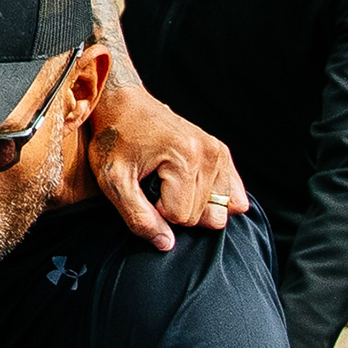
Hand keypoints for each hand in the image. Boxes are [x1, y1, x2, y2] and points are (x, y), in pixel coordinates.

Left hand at [87, 82, 244, 248]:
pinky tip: (191, 189)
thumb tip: (167, 244)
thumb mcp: (113, 180)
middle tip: (153, 186)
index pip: (181, 217)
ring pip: (219, 210)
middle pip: (203, 216)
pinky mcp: (221, 152)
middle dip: (175, 210)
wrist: (122, 102)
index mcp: (184, 157)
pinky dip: (214, 200)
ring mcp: (218, 151)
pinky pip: (234, 195)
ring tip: (168, 184)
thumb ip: (138, 216)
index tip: (140, 189)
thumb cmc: (113, 138)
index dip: (156, 211)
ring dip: (193, 206)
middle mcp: (208, 153)